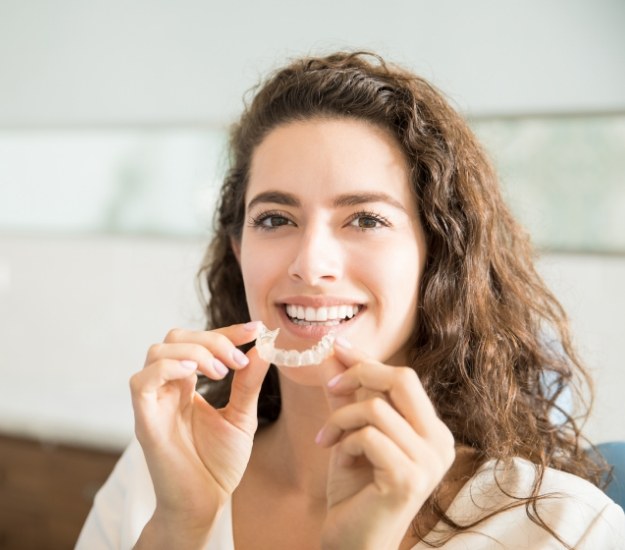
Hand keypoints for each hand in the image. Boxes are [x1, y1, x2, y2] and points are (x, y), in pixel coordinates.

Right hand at [129, 322, 269, 542]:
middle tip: (237, 360)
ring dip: (195, 352)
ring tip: (221, 372)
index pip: (199, 341)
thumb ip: (248, 383)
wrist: (206, 503)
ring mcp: (154, 402)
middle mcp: (167, 387)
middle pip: (175, 337)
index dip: (226, 331)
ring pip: (157, 351)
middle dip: (212, 339)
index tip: (255, 330)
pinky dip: (168, 367)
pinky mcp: (144, 420)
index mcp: (187, 384)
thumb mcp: (241, 416)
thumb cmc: (219, 463)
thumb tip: (263, 348)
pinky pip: (142, 380)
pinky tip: (195, 375)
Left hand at [317, 340, 454, 549]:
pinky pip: (368, 436)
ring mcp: (429, 462)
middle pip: (403, 379)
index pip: (404, 379)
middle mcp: (440, 443)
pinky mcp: (409, 478)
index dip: (368, 360)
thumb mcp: (352, 434)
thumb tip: (333, 354)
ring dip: (341, 418)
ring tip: (327, 438)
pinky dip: (345, 441)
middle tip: (331, 387)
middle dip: (360, 373)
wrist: (353, 542)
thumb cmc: (355, 490)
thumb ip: (349, 396)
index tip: (338, 346)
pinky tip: (338, 458)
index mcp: (432, 431)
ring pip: (377, 407)